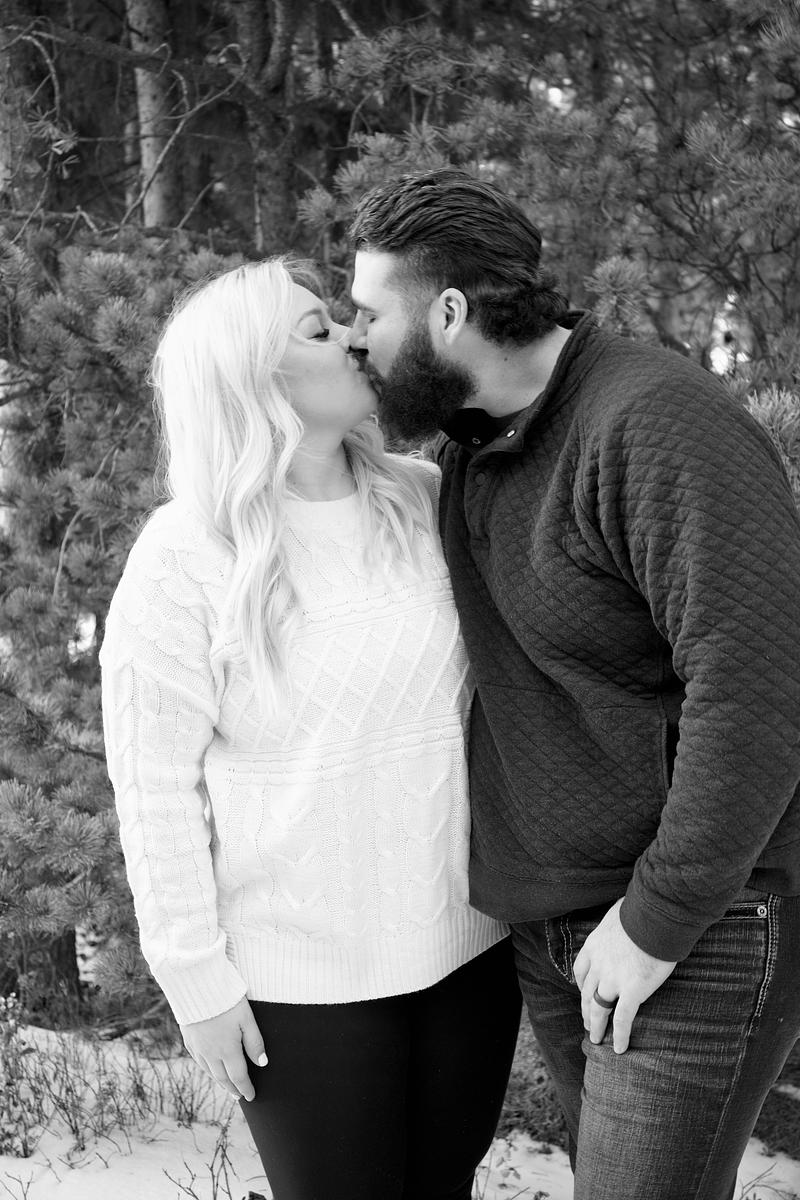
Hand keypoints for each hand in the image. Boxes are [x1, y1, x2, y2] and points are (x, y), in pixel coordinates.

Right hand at [180, 996, 267, 1100]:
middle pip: (223, 1078)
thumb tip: (263, 1063)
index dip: (246, 1088)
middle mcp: (211, 1054)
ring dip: (220, 1082)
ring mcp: (198, 1048)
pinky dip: (207, 1069)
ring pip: (210, 1072)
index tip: (252, 1097)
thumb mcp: (247, 1018)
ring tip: (227, 1087)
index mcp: (227, 1050)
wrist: (196, 987)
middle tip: (240, 1096)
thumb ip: (255, 1042)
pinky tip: (210, 1069)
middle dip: (233, 1089)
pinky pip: (199, 1061)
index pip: (239, 1077)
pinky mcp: (188, 1040)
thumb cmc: (226, 1000)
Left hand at [572, 899, 676, 1053]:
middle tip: (587, 1022)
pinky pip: (623, 1019)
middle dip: (586, 1009)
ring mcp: (613, 980)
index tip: (583, 993)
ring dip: (596, 1025)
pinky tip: (620, 1048)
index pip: (580, 970)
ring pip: (599, 1009)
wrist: (654, 917)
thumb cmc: (641, 910)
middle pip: (587, 992)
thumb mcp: (619, 912)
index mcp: (594, 946)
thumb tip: (626, 915)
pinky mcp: (632, 991)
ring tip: (596, 1038)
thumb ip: (618, 923)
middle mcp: (599, 965)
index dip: (581, 985)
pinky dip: (620, 1035)